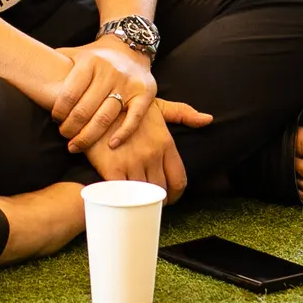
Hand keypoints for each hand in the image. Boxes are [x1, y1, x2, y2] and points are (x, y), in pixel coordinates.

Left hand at [51, 39, 157, 152]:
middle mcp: (109, 71)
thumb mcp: (75, 53)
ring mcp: (128, 83)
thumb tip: (25, 69)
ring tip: (77, 145)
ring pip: (105, 117)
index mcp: (89, 61)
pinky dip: (123, 133)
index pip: (69, 92)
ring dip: (88, 136)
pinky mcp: (145, 93)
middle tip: (64, 136)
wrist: (130, 47)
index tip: (55, 120)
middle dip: (71, 128)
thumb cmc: (96, 57)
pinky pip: (133, 118)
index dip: (59, 111)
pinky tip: (111, 145)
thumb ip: (56, 62)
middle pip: (85, 109)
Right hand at [83, 99, 213, 203]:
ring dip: (140, 201)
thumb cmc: (127, 103)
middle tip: (149, 200)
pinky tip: (120, 198)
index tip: (169, 197)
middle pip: (162, 191)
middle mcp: (152, 155)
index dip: (176, 194)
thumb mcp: (157, 104)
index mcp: (165, 142)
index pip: (179, 179)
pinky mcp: (112, 168)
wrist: (94, 101)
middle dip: (158, 200)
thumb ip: (182, 113)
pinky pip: (123, 194)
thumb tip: (208, 119)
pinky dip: (123, 199)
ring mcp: (132, 162)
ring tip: (135, 200)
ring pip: (143, 195)